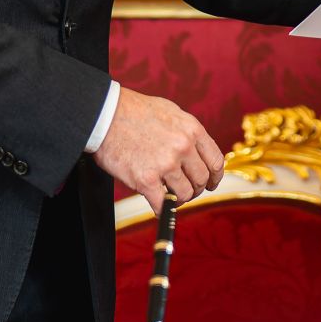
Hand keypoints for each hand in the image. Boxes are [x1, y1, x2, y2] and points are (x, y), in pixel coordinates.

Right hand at [92, 86, 224, 213]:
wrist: (104, 114)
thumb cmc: (135, 112)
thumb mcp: (172, 113)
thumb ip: (188, 133)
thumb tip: (197, 153)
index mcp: (192, 129)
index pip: (216, 161)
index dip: (215, 177)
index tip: (210, 183)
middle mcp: (183, 147)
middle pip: (202, 180)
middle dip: (195, 188)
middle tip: (185, 190)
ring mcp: (165, 164)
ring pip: (185, 194)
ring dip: (178, 199)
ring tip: (168, 195)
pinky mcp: (146, 179)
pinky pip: (163, 205)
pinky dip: (162, 209)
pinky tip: (157, 205)